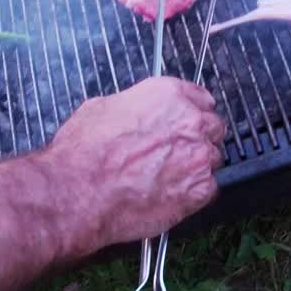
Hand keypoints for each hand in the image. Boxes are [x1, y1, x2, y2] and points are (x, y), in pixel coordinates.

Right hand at [0, 77, 224, 290]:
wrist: (78, 193)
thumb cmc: (82, 153)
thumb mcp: (102, 108)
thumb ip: (134, 107)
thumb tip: (137, 114)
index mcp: (169, 95)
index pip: (201, 99)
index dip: (191, 114)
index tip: (184, 125)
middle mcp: (191, 121)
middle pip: (213, 128)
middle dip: (196, 140)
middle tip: (173, 155)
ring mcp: (199, 157)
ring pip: (212, 160)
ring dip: (195, 167)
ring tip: (165, 179)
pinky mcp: (200, 191)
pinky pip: (208, 190)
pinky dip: (193, 194)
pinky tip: (168, 195)